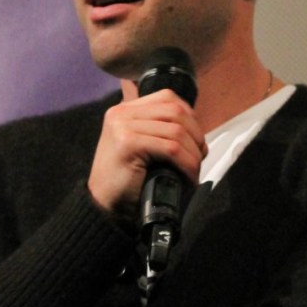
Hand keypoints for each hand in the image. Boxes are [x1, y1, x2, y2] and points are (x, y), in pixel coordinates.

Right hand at [87, 89, 204, 217]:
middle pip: (175, 112)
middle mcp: (122, 113)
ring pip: (176, 131)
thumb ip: (161, 131)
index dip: (190, 117)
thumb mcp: (144, 146)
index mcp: (125, 110)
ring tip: (194, 170)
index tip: (196, 140)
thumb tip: (198, 134)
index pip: (168, 98)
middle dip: (195, 135)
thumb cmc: (128, 180)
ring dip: (193, 153)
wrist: (106, 207)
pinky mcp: (128, 143)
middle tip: (200, 157)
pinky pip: (171, 149)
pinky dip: (186, 163)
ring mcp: (123, 126)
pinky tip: (188, 176)